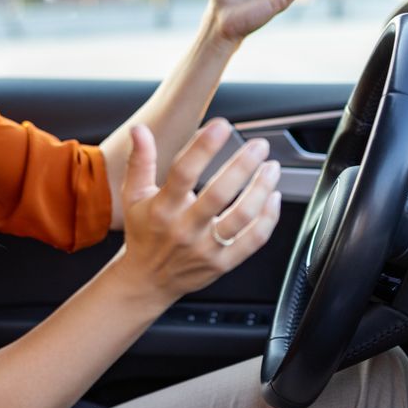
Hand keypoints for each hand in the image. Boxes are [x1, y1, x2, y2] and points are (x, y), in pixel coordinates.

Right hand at [114, 119, 281, 304]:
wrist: (148, 281)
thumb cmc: (144, 233)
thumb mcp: (134, 196)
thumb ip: (141, 162)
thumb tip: (139, 129)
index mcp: (162, 208)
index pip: (183, 173)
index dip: (203, 147)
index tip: (221, 126)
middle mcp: (185, 229)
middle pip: (219, 194)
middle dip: (242, 165)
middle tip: (259, 145)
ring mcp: (206, 248)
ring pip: (242, 216)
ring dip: (261, 189)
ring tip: (272, 167)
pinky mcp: (223, 263)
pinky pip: (253, 240)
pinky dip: (269, 218)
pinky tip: (273, 197)